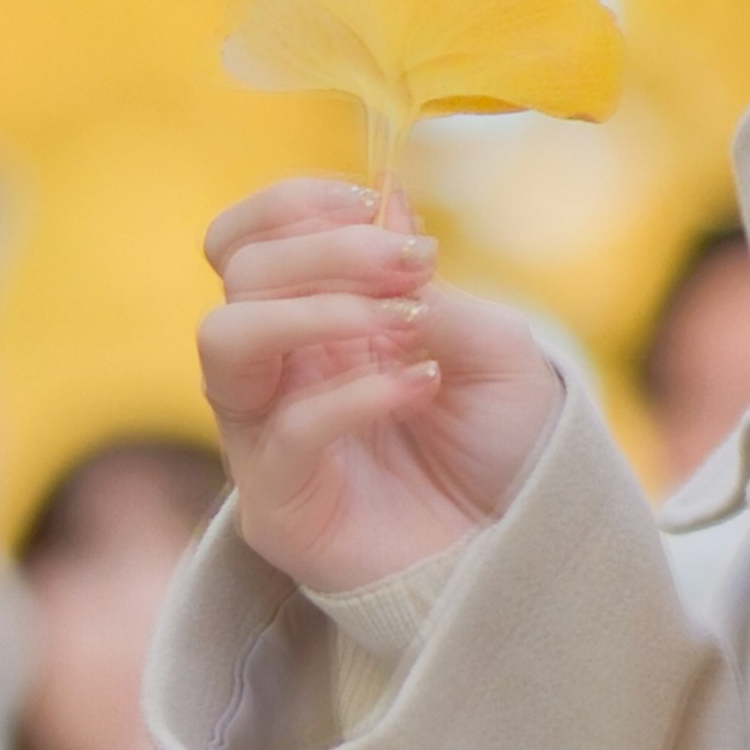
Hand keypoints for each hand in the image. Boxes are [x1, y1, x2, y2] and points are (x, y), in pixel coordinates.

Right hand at [198, 180, 565, 597]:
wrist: (526, 548)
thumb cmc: (506, 448)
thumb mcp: (494, 347)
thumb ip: (429, 285)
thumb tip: (387, 204)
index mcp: (314, 319)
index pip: (246, 240)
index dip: (292, 205)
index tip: (370, 201)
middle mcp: (279, 370)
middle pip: (237, 272)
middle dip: (327, 250)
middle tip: (414, 265)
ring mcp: (267, 436)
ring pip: (223, 340)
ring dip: (315, 309)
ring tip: (404, 320)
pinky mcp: (278, 503)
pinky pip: (285, 431)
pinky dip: (354, 393)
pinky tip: (420, 385)